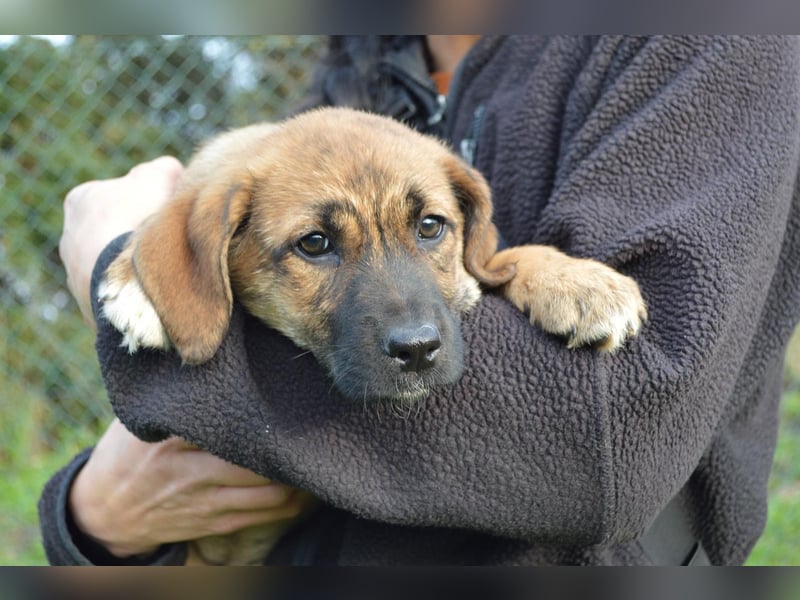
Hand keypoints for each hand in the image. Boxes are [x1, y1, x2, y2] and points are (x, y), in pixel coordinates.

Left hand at [59, 156, 183, 327]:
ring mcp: (77, 275)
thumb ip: (163, 169)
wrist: (122, 283)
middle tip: (168, 241)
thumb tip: (171, 172)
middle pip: (118, 230)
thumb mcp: (157, 177)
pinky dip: (136, 291)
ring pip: (118, 264)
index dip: (150, 198)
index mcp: (81, 200)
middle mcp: (70, 237)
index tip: (168, 210)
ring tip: (165, 270)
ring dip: (138, 266)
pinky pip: (122, 293)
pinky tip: (154, 291)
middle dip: (141, 234)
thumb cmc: (136, 223)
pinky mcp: (92, 306)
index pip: (123, 193)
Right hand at [69, 418, 311, 559]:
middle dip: (288, 445)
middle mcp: (191, 473)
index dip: (263, 414)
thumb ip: (178, 398)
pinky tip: (301, 481)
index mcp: (171, 441)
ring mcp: (205, 502)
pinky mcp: (215, 523)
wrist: (105, 511)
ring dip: (297, 475)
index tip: (286, 396)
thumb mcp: (143, 419)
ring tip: (310, 452)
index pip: (228, 424)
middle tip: (308, 424)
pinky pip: (266, 516)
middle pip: (258, 461)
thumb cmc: (129, 452)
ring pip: (271, 493)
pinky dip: (291, 500)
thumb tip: (217, 358)